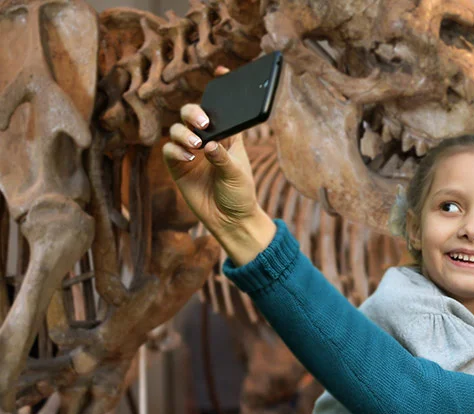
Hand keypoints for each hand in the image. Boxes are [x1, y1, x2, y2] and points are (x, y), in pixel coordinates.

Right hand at [162, 67, 274, 264]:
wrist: (230, 220)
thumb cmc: (240, 194)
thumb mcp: (238, 174)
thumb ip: (224, 158)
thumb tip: (209, 144)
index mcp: (228, 135)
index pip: (222, 108)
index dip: (220, 88)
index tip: (221, 70)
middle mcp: (207, 139)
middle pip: (192, 114)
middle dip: (193, 112)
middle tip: (202, 123)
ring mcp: (191, 152)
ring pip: (177, 130)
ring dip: (183, 133)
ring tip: (196, 145)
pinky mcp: (178, 167)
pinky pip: (170, 151)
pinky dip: (176, 151)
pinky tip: (188, 158)